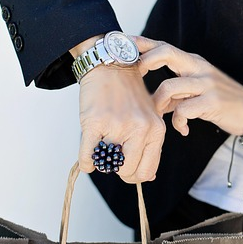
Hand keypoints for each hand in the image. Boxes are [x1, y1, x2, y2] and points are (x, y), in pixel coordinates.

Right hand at [77, 63, 165, 183]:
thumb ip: (150, 145)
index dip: (134, 175)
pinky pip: (88, 157)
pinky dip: (86, 161)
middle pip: (128, 172)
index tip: (126, 168)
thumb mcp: (149, 117)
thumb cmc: (128, 93)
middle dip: (118, 170)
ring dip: (102, 162)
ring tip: (102, 147)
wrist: (110, 66)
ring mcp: (118, 126)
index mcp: (156, 130)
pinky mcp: (95, 123)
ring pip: (108, 166)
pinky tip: (87, 156)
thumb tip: (149, 177)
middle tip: (112, 157)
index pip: (147, 171)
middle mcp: (141, 129)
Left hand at [135, 37, 242, 136]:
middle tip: (137, 74)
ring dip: (158, 104)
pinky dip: (178, 122)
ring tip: (160, 115)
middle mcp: (199, 68)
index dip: (143, 43)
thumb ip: (176, 92)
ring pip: (169, 86)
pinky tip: (182, 129)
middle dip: (146, 60)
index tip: (124, 42)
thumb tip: (153, 101)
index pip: (165, 46)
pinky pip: (183, 110)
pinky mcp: (211, 102)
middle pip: (167, 52)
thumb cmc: (223, 101)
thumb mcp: (198, 90)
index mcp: (194, 63)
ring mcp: (206, 84)